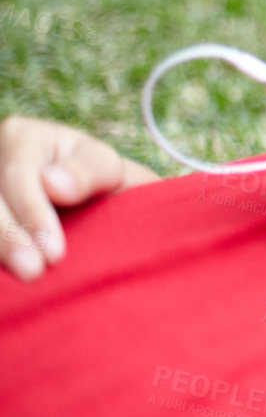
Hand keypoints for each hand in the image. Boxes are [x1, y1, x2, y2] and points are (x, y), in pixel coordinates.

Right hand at [0, 115, 159, 281]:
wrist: (89, 202)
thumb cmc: (99, 181)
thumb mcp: (105, 168)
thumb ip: (87, 172)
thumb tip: (53, 183)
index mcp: (21, 137)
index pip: (17, 175)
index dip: (33, 213)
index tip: (55, 252)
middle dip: (8, 238)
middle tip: (34, 273)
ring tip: (25, 278)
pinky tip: (6, 278)